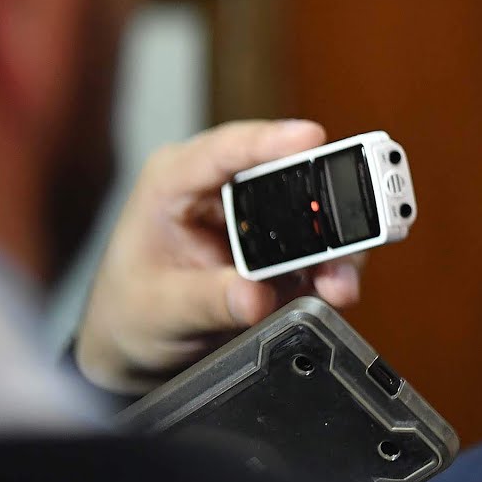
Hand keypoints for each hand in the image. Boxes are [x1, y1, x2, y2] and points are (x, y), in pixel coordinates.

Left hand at [75, 120, 362, 393]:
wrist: (139, 344)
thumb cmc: (131, 311)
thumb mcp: (158, 309)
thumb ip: (206, 301)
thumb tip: (255, 296)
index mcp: (176, 181)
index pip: (225, 149)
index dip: (270, 139)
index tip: (310, 137)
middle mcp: (225, 189)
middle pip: (285, 174)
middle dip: (321, 199)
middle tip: (349, 218)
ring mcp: (259, 217)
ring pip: (313, 213)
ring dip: (336, 244)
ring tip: (339, 278)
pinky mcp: (284, 248)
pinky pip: (321, 250)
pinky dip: (335, 269)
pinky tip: (335, 288)